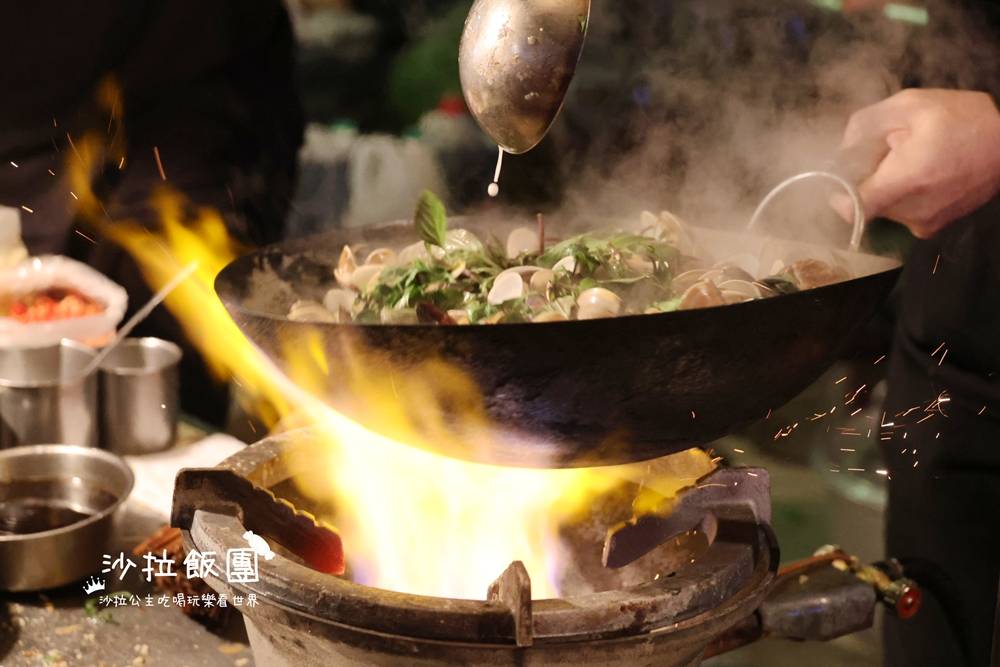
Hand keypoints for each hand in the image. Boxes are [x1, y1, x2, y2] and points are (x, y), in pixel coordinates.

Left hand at [836, 89, 999, 237]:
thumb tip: (841, 149)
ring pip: (883, 208)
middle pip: (866, 203)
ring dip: (887, 186)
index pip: (850, 207)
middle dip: (869, 178)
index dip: (839, 190)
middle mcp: (911, 211)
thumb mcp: (910, 104)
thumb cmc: (962, 119)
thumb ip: (865, 124)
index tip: (844, 172)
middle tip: (890, 152)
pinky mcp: (932, 227)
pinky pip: (902, 212)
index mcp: (904, 182)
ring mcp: (923, 223)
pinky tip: (923, 174)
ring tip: (913, 161)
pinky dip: (903, 195)